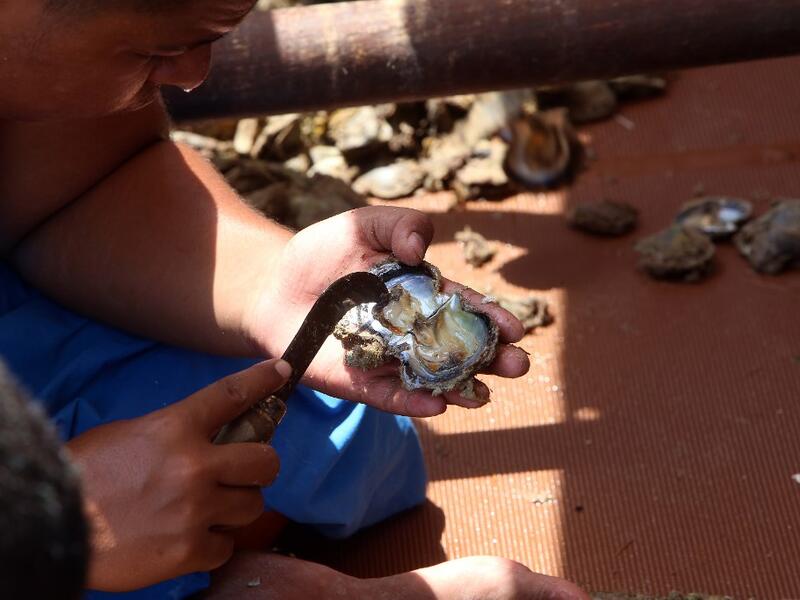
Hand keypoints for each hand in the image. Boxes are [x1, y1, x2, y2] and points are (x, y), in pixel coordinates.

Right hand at [67, 359, 288, 591]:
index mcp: (175, 428)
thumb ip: (172, 432)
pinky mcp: (188, 549)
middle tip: (247, 472)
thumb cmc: (86, 473)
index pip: (231, 395)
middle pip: (265, 461)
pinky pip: (226, 546)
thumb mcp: (128, 433)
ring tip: (210, 510)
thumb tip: (204, 435)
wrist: (55, 521)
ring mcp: (194, 509)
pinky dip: (213, 544)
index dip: (263, 380)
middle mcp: (193, 466)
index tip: (282, 371)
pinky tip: (190, 539)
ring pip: (252, 506)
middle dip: (261, 466)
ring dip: (236, 507)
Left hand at [245, 206, 529, 416]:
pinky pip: (390, 396)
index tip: (515, 329)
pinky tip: (436, 406)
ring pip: (432, 379)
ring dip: (460, 388)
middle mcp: (413, 330)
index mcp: (423, 294)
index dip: (490, 318)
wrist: (272, 285)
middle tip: (518, 365)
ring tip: (484, 396)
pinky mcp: (361, 382)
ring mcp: (389, 359)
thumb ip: (400, 225)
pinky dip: (412, 402)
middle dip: (490, 358)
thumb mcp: (363, 225)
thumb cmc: (322, 252)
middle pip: (459, 348)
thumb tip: (422, 249)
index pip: (464, 308)